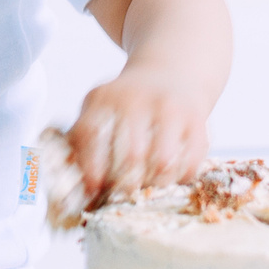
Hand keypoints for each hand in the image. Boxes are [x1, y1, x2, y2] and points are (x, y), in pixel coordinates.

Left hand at [66, 68, 210, 207]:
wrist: (171, 72)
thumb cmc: (127, 103)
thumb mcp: (100, 106)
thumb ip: (81, 138)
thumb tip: (71, 184)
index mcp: (106, 97)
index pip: (92, 134)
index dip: (91, 168)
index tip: (93, 190)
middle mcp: (138, 99)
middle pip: (131, 155)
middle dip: (125, 185)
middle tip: (124, 196)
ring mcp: (171, 108)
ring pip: (163, 164)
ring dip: (154, 185)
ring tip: (148, 188)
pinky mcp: (197, 120)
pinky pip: (190, 164)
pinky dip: (179, 179)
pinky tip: (170, 177)